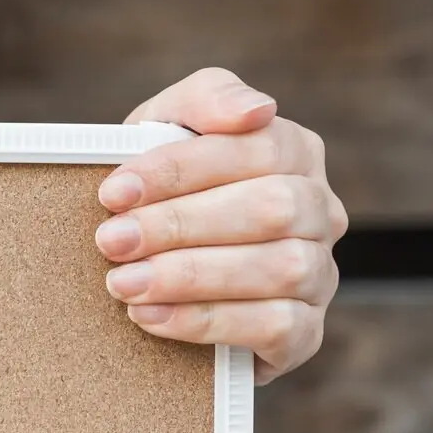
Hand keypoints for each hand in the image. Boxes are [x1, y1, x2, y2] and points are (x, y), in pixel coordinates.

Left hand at [96, 67, 348, 384]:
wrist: (154, 269)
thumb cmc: (162, 188)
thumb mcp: (167, 129)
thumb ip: (205, 98)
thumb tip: (255, 109)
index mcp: (295, 152)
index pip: (254, 149)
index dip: (180, 170)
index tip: (113, 191)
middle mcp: (321, 211)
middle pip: (271, 209)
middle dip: (180, 225)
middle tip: (111, 242)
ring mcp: (319, 275)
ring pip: (279, 269)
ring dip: (190, 277)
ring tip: (122, 284)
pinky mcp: (304, 333)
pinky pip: (276, 327)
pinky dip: (207, 322)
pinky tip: (150, 316)